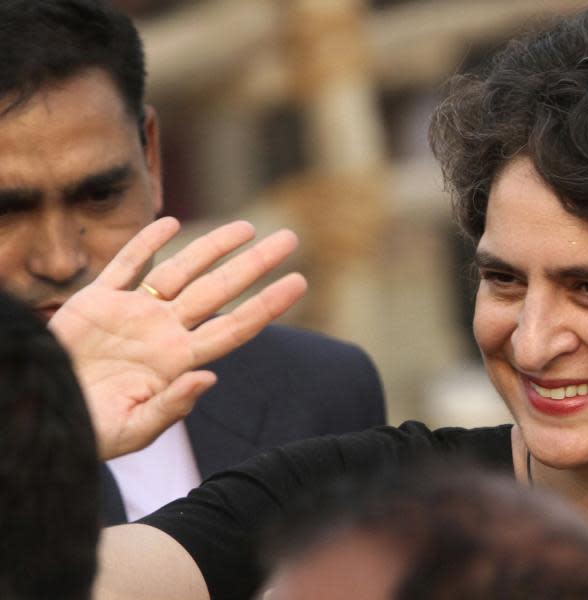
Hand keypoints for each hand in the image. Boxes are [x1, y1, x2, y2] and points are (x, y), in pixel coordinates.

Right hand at [49, 217, 306, 459]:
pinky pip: (125, 266)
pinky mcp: (94, 303)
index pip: (235, 328)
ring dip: (212, 247)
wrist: (38, 416)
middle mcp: (163, 333)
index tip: (299, 282)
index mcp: (177, 363)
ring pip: (180, 271)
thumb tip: (209, 379)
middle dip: (255, 264)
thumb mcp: (132, 430)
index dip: (267, 304)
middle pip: (219, 290)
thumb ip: (171, 406)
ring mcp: (131, 315)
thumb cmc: (88, 433)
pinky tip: (169, 222)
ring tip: (247, 227)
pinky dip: (145, 242)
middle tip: (290, 238)